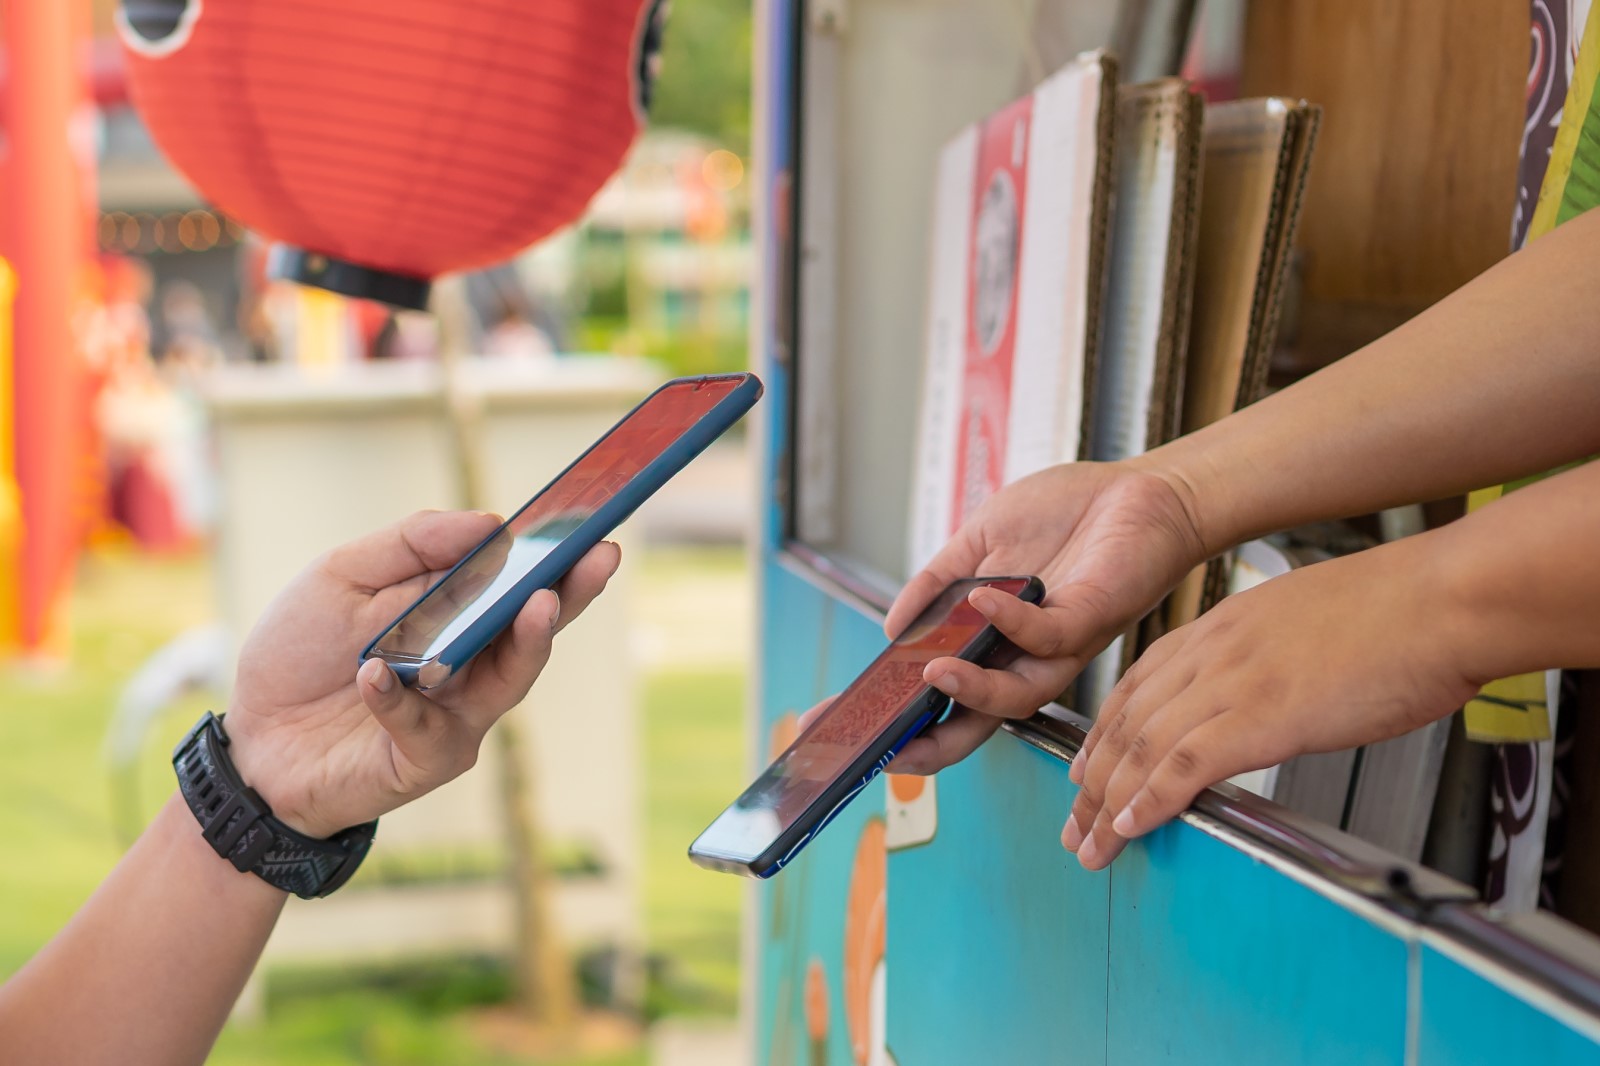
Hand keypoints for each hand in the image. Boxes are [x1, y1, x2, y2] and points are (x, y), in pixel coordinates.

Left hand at [223, 510, 621, 837]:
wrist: (249, 742)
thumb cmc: (301, 654)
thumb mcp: (342, 577)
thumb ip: (410, 545)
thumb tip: (488, 523)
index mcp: (460, 616)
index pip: (520, 581)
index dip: (558, 553)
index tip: (589, 519)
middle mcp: (474, 666)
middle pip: (537, 629)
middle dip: (572, 591)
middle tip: (598, 556)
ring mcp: (458, 717)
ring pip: (509, 681)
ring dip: (526, 641)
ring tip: (536, 602)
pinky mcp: (425, 761)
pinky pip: (425, 727)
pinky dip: (397, 700)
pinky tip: (371, 675)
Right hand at [888, 461, 1207, 774]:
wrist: (1139, 488)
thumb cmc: (1067, 512)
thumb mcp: (980, 539)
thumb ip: (936, 583)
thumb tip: (890, 629)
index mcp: (997, 642)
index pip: (945, 698)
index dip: (901, 717)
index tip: (845, 722)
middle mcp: (1027, 657)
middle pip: (974, 722)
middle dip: (927, 743)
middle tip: (885, 746)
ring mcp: (1059, 645)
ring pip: (1015, 697)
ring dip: (970, 692)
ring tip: (931, 673)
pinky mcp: (1089, 619)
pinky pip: (1046, 638)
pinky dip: (1010, 622)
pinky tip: (982, 598)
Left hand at [1062, 537, 1479, 869]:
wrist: (1443, 601)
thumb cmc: (1401, 613)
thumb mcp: (1312, 623)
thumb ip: (1274, 656)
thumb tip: (1276, 693)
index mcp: (1226, 625)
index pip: (1142, 683)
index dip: (1107, 729)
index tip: (1085, 764)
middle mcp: (1214, 649)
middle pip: (1129, 719)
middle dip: (1093, 775)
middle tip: (1074, 820)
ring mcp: (1232, 681)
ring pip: (1144, 747)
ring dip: (1108, 802)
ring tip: (1090, 843)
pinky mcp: (1259, 716)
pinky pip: (1183, 765)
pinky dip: (1150, 799)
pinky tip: (1130, 826)